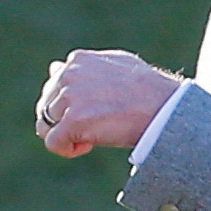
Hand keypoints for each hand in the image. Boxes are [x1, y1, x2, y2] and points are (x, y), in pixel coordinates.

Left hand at [38, 49, 183, 156]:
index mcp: (78, 60)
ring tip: (93, 136)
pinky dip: (67, 150)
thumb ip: (83, 68)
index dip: (71, 106)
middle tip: (94, 126)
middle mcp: (69, 74)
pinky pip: (52, 143)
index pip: (55, 87)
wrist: (164, 107)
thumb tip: (53, 68)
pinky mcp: (72, 121)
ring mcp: (69, 97)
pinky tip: (88, 146)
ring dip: (67, 135)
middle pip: (46, 107)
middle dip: (64, 121)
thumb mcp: (115, 66)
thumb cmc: (146, 90)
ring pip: (45, 125)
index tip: (95, 111)